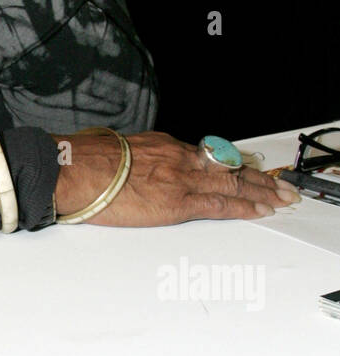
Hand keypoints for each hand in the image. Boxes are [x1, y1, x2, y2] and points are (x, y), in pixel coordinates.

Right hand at [51, 130, 299, 226]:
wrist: (73, 170)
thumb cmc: (85, 163)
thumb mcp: (120, 151)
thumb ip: (140, 161)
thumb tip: (141, 171)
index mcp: (164, 146)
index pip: (209, 155)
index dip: (232, 164)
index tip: (247, 169)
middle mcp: (179, 158)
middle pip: (228, 167)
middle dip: (258, 177)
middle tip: (280, 184)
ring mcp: (181, 179)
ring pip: (233, 184)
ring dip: (261, 192)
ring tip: (281, 198)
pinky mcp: (177, 202)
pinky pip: (221, 205)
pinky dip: (245, 207)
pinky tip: (261, 210)